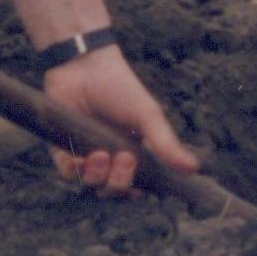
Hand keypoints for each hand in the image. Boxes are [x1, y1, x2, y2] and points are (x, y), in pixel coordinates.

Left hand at [42, 48, 200, 196]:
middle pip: (113, 190)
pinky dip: (74, 171)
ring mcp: (85, 154)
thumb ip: (166, 144)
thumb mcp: (148, 115)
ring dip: (97, 176)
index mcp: (133, 151)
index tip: (143, 185)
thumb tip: (194, 168)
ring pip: (90, 184)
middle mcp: (109, 157)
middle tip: (123, 159)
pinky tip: (81, 157)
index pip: (136, 184)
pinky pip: (67, 173)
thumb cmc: (121, 88)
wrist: (85, 66)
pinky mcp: (62, 149)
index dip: (138, 190)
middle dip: (119, 182)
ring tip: (100, 155)